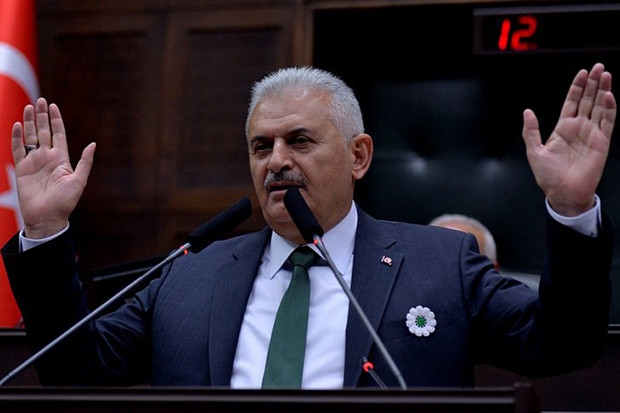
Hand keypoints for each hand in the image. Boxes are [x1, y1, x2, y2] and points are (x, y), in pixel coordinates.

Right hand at [11, 97, 95, 238]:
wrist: (47, 217)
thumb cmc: (65, 202)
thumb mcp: (79, 180)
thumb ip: (85, 162)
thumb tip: (93, 144)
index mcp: (61, 159)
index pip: (58, 134)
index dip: (55, 120)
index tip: (53, 106)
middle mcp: (47, 157)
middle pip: (43, 131)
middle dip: (41, 116)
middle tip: (40, 101)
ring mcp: (33, 162)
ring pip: (30, 137)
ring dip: (28, 122)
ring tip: (28, 107)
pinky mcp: (21, 168)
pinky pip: (18, 149)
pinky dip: (17, 137)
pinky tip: (17, 125)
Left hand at [522, 63, 615, 216]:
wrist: (562, 193)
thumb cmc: (548, 176)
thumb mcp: (534, 151)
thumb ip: (531, 131)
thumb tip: (527, 111)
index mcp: (562, 128)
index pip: (572, 102)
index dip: (577, 87)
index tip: (583, 72)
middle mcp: (579, 128)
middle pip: (588, 100)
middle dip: (594, 83)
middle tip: (599, 67)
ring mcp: (591, 134)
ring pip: (600, 107)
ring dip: (604, 91)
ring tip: (606, 74)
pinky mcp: (602, 142)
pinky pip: (608, 122)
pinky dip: (610, 108)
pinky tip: (609, 95)